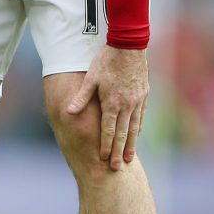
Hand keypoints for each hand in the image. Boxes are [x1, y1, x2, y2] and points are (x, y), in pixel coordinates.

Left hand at [66, 45, 148, 170]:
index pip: (108, 129)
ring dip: (131, 144)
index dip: (106, 145)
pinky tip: (137, 135)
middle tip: (117, 167)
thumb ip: (82, 97)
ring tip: (129, 158)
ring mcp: (137, 101)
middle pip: (122, 133)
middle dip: (119, 152)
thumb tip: (69, 112)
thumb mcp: (91, 77)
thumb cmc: (106, 60)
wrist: (129, 46)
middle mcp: (126, 105)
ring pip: (134, 127)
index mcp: (111, 102)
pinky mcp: (143, 95)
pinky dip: (138, 128)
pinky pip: (141, 116)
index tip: (103, 159)